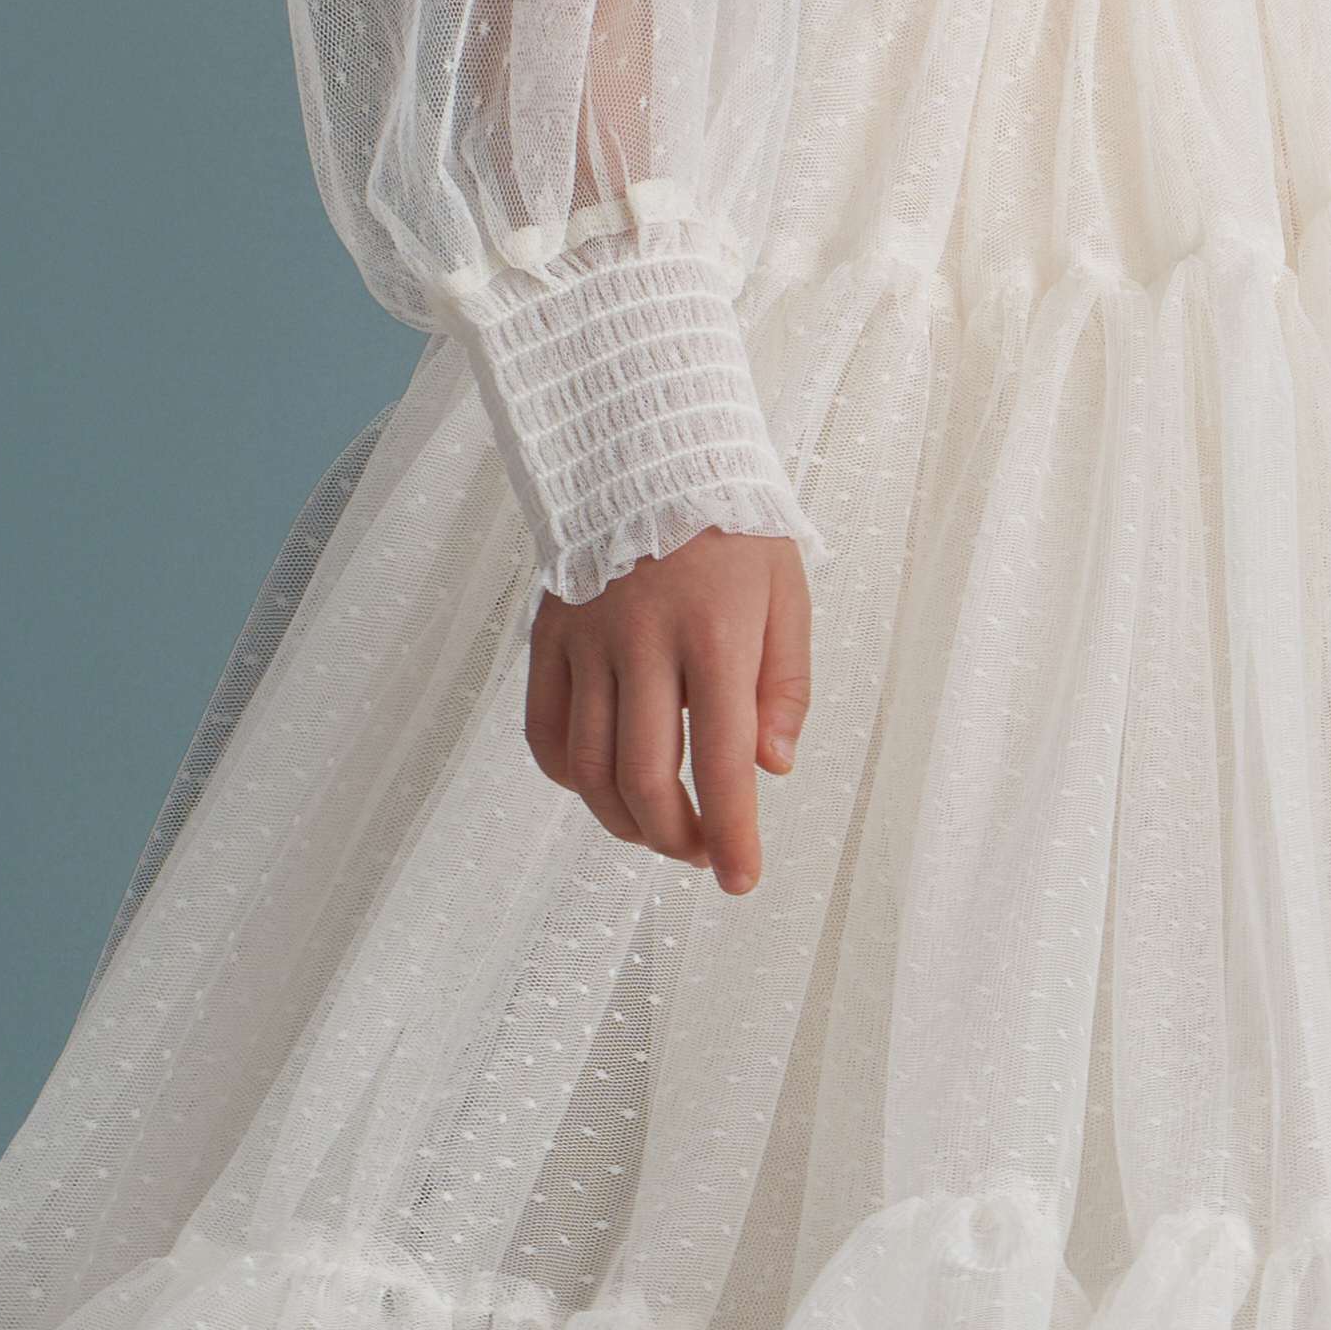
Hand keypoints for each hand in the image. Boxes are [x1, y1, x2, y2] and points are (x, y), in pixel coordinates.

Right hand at [527, 528, 811, 897]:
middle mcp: (643, 642)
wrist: (645, 450)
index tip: (740, 879)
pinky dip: (569, 777)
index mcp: (715, 635)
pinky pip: (544, 731)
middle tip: (698, 854)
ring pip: (588, 768)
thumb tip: (772, 769)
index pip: (723, 762)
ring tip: (654, 830)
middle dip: (674, 838)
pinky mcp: (547, 636)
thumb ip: (785, 685)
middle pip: (644, 779)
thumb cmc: (730, 526)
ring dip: (622, 820)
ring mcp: (586, 641)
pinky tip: (600, 784)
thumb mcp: (787, 593)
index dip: (732, 834)